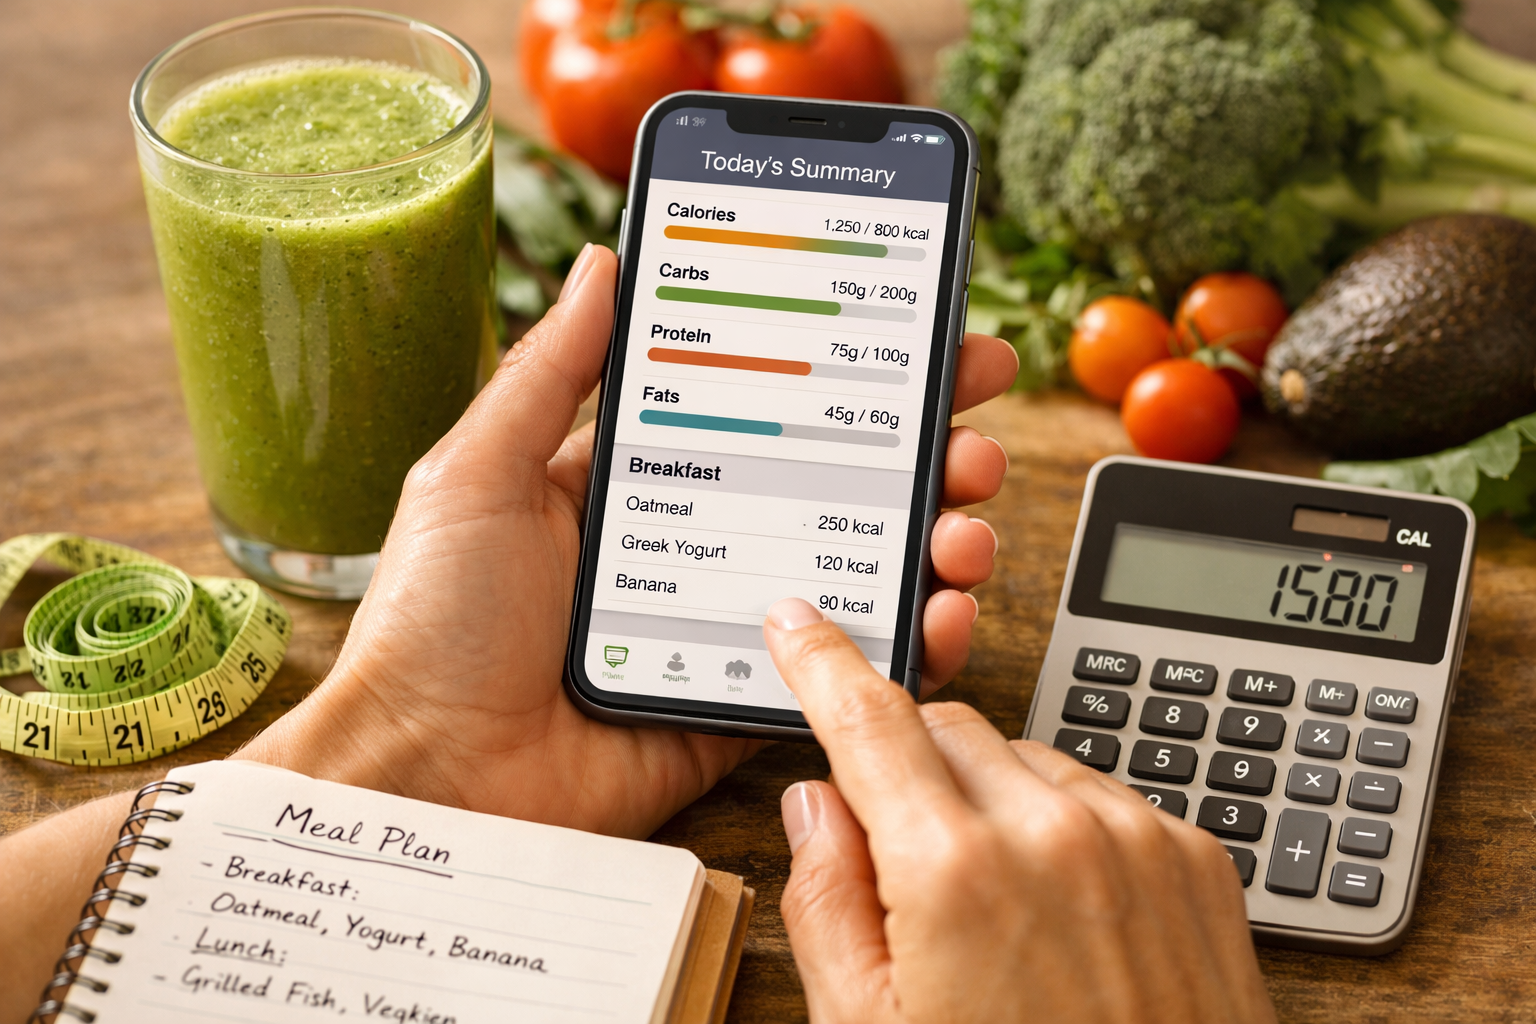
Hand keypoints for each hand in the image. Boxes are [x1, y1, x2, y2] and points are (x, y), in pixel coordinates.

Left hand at [240, 244, 1018, 838]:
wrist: (429, 774)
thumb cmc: (434, 620)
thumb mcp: (479, 471)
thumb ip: (549, 373)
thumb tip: (602, 263)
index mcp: (644, 483)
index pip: (770, 412)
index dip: (848, 377)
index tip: (924, 337)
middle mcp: (700, 547)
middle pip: (837, 488)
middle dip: (921, 456)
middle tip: (969, 437)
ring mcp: (730, 628)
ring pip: (859, 573)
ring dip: (932, 542)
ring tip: (963, 527)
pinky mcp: (745, 704)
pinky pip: (843, 672)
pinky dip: (906, 645)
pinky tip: (937, 614)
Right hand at [764, 598, 1276, 1023]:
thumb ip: (826, 901)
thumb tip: (817, 805)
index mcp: (954, 872)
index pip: (867, 719)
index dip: (820, 663)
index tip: (799, 625)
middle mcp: (1053, 831)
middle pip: (945, 729)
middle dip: (905, 765)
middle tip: (897, 855)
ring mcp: (1135, 838)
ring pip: (1023, 759)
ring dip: (987, 800)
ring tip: (994, 913)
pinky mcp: (1194, 857)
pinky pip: (1098, 795)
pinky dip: (1060, 825)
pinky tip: (1061, 913)